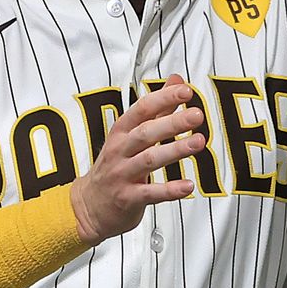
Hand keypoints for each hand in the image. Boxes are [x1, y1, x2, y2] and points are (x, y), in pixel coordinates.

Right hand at [69, 76, 206, 244]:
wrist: (88, 207)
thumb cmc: (115, 166)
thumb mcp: (131, 135)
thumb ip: (158, 109)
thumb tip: (177, 81)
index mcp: (121, 132)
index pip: (142, 109)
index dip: (163, 98)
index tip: (185, 90)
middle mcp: (120, 151)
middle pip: (146, 133)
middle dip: (172, 123)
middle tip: (197, 115)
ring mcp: (121, 175)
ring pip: (149, 160)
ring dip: (175, 150)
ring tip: (198, 142)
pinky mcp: (127, 198)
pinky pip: (150, 194)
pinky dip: (170, 190)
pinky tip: (188, 185)